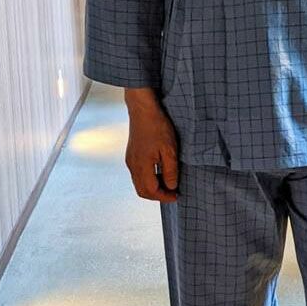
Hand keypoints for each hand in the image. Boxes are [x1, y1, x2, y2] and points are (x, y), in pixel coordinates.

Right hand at [123, 87, 178, 201]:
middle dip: (157, 195)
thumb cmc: (157, 127)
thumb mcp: (170, 150)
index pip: (151, 191)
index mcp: (141, 166)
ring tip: (167, 182)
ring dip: (152, 187)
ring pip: (138, 184)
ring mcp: (130, 160)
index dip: (164, 196)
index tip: (176, 195)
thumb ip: (170, 171)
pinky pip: (137, 174)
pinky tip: (159, 172)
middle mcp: (133, 166)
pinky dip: (148, 179)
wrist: (143, 109)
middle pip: (142, 191)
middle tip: (172, 192)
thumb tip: (171, 187)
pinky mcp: (131, 155)